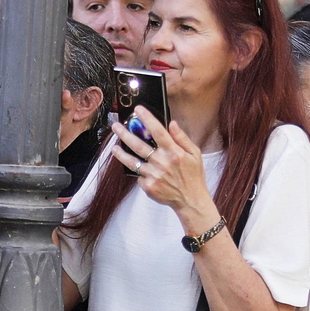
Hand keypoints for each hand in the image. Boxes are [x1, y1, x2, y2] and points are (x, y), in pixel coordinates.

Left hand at [110, 107, 217, 231]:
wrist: (190, 200)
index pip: (158, 131)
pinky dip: (140, 172)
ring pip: (132, 162)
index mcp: (174, 152)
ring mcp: (154, 175)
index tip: (138, 110)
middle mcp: (162, 163)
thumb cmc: (193, 176)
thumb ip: (182, 138)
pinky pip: (139, 176)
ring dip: (121, 153)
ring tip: (114, 147)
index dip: (147, 119)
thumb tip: (171, 123)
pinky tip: (143, 171)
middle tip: (116, 126)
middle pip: (139, 145)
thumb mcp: (194, 154)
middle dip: (125, 134)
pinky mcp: (148, 186)